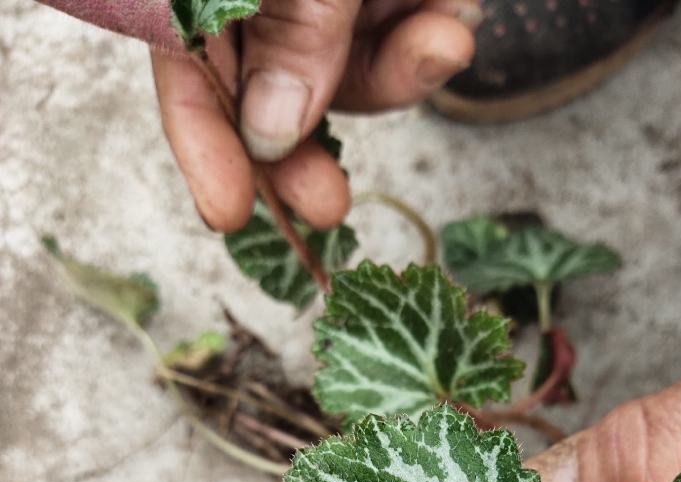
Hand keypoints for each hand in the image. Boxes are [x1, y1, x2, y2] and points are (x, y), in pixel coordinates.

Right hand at [151, 0, 478, 232]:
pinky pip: (405, 45)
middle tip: (328, 206)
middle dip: (308, 153)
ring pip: (351, 76)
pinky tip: (450, 24)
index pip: (185, 66)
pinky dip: (431, 46)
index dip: (204, 143)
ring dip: (399, 78)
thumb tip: (271, 129)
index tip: (228, 214)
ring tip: (443, 41)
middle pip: (269, 91)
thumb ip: (289, 27)